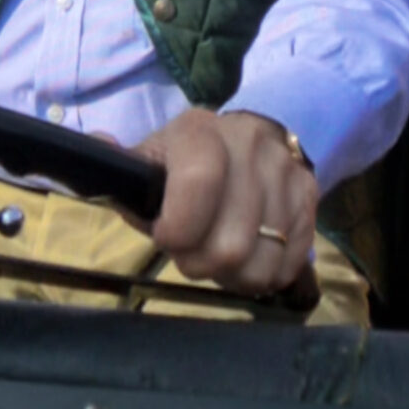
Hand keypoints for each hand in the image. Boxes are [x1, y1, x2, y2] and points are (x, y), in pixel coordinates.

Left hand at [130, 109, 316, 296]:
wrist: (252, 138)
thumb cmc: (187, 160)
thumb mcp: (153, 158)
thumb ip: (124, 166)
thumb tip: (98, 147)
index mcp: (202, 133)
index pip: (198, 185)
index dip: (180, 230)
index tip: (166, 239)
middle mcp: (250, 146)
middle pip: (231, 244)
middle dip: (202, 263)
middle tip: (191, 254)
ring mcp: (285, 173)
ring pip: (261, 263)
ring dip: (233, 275)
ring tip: (219, 256)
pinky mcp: (310, 197)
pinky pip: (288, 264)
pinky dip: (263, 275)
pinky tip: (247, 256)